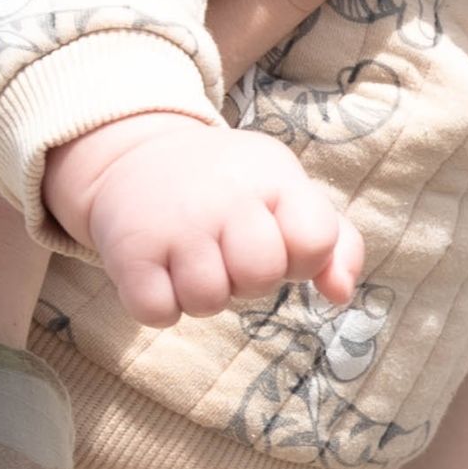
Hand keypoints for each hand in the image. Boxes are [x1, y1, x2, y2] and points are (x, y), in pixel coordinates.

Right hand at [42, 116, 363, 326]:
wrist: (138, 156)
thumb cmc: (230, 189)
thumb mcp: (287, 194)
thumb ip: (334, 243)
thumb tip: (340, 295)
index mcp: (273, 181)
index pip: (315, 240)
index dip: (304, 258)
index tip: (281, 241)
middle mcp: (223, 198)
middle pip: (260, 276)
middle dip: (250, 281)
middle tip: (229, 255)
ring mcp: (173, 225)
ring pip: (207, 302)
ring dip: (203, 295)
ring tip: (194, 260)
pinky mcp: (127, 251)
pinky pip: (157, 312)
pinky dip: (160, 305)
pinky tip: (161, 273)